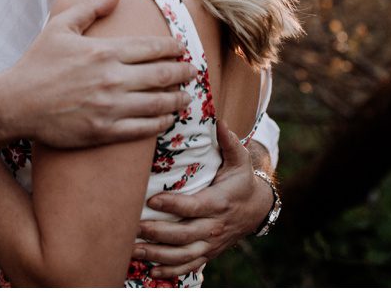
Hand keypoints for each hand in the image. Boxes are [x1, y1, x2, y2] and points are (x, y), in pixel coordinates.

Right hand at [0, 0, 196, 147]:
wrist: (16, 103)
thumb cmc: (37, 63)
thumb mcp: (61, 27)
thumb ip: (91, 8)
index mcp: (104, 51)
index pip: (152, 47)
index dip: (174, 48)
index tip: (183, 50)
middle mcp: (111, 79)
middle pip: (162, 75)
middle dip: (183, 73)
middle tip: (192, 73)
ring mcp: (109, 107)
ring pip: (158, 103)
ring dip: (178, 99)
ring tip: (186, 97)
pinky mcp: (104, 131)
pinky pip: (143, 128)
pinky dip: (160, 122)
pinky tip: (166, 118)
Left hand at [132, 123, 273, 278]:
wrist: (257, 209)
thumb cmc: (241, 180)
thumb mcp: (239, 160)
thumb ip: (228, 142)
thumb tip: (219, 120)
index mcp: (220, 202)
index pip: (194, 206)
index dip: (173, 206)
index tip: (151, 201)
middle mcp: (215, 226)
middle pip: (185, 235)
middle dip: (158, 233)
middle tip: (134, 227)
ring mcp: (211, 243)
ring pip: (183, 255)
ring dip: (157, 255)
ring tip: (133, 250)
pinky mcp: (208, 253)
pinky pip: (188, 266)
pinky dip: (169, 271)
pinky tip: (149, 270)